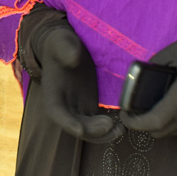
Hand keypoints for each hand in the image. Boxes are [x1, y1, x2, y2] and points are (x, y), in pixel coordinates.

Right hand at [30, 20, 124, 143]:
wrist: (67, 47)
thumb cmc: (61, 43)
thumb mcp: (61, 41)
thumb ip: (66, 49)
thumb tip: (74, 58)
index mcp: (53, 92)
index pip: (56, 112)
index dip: (67, 123)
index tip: (80, 129)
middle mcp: (64, 105)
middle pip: (75, 125)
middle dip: (91, 130)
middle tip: (109, 125)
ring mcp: (78, 107)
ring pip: (88, 129)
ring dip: (103, 134)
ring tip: (120, 130)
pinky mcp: (90, 105)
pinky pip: (98, 123)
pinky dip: (109, 128)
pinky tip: (123, 125)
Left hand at [121, 35, 176, 137]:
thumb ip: (157, 62)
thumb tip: (143, 71)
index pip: (152, 122)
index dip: (134, 122)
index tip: (125, 113)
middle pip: (158, 132)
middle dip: (142, 125)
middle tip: (134, 110)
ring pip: (171, 132)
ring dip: (157, 125)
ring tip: (150, 108)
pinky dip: (170, 123)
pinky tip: (169, 107)